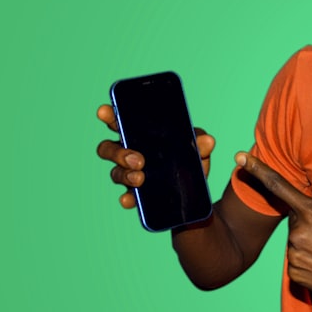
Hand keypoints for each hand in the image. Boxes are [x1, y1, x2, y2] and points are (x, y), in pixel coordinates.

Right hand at [96, 104, 214, 208]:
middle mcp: (130, 153)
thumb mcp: (198, 149)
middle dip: (117, 152)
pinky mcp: (137, 196)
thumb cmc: (191, 160)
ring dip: (125, 175)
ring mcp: (131, 175)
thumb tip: (207, 141)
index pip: (119, 122)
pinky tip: (130, 199)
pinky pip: (126, 197)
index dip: (109, 115)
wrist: (197, 193)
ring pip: (116, 172)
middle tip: (138, 159)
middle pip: (109, 148)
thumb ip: (200, 142)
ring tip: (140, 178)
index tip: (105, 112)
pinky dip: (127, 198)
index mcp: (141, 135)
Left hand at [235, 152, 311, 309]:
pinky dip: (310, 260)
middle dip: (311, 222)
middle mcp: (298, 234)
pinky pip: (297, 260)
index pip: (278, 186)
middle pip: (296, 219)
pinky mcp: (295, 276)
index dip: (257, 169)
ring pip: (296, 241)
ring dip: (311, 242)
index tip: (238, 158)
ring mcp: (294, 256)